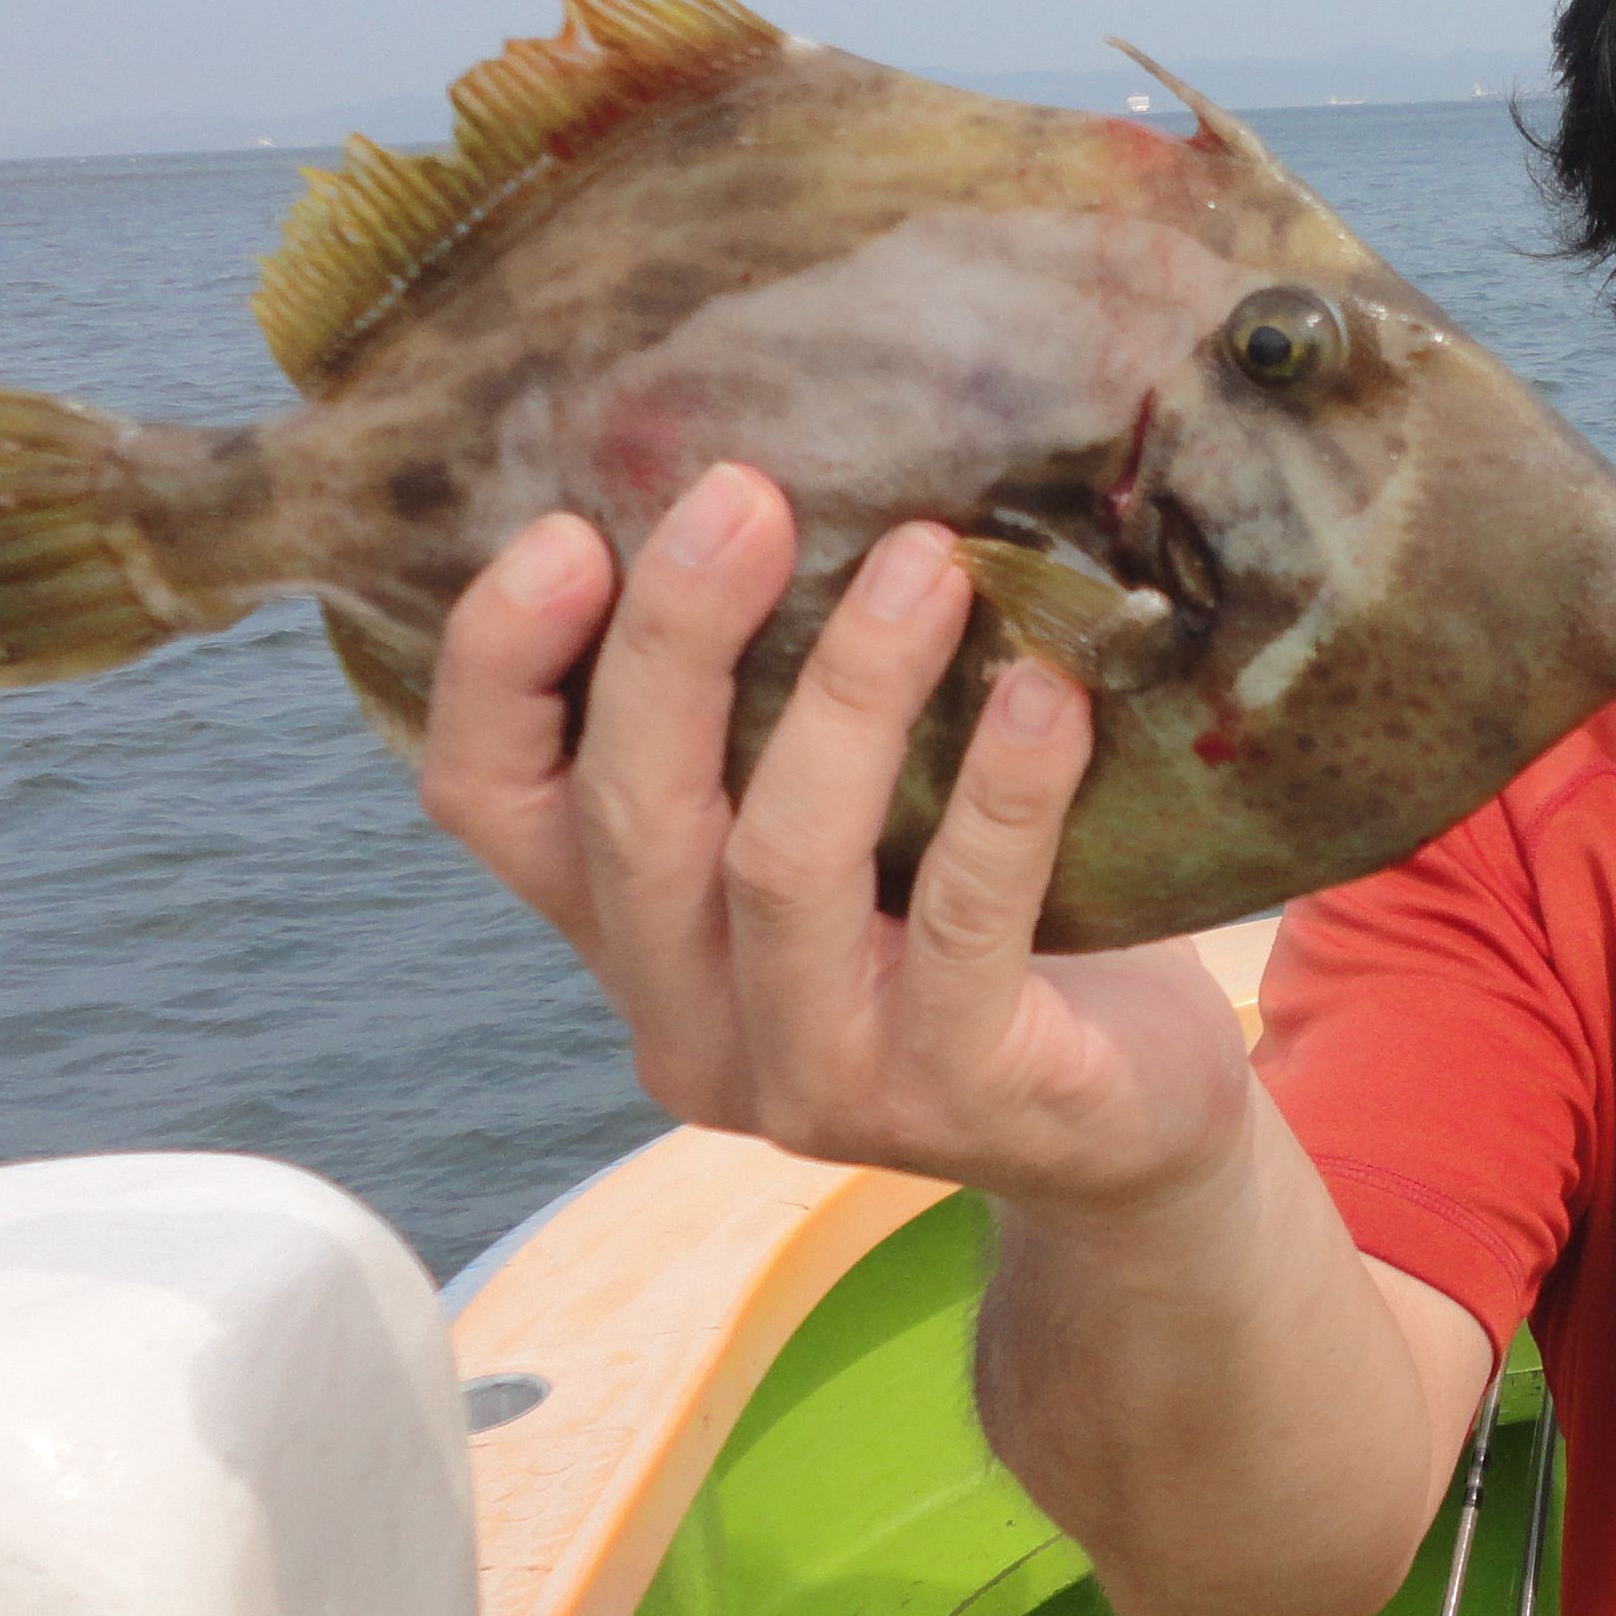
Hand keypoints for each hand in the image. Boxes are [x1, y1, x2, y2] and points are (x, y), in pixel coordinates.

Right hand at [414, 464, 1254, 1214]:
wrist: (1127, 1128)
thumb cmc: (980, 933)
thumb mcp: (851, 826)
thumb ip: (780, 717)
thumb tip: (785, 486)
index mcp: (629, 936)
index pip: (487, 804)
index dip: (495, 668)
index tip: (563, 527)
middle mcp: (688, 1023)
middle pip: (632, 821)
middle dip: (677, 643)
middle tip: (748, 495)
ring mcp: (812, 1080)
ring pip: (779, 867)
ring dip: (847, 696)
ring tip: (928, 563)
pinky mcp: (953, 1096)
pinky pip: (963, 924)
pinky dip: (1001, 796)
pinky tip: (1043, 692)